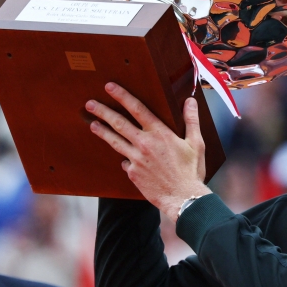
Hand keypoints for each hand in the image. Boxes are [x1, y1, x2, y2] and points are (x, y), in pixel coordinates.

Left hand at [87, 83, 210, 218]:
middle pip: (119, 123)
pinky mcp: (133, 174)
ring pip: (115, 141)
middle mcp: (144, 144)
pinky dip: (124, 158)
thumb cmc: (191, 171)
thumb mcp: (196, 143)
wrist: (183, 198)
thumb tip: (190, 101)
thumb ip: (191, 120)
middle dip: (103, 112)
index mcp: (159, 133)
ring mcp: (136, 159)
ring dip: (103, 131)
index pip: (137, 109)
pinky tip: (123, 158)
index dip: (122, 96)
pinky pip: (125, 162)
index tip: (110, 87)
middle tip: (90, 104)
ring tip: (93, 124)